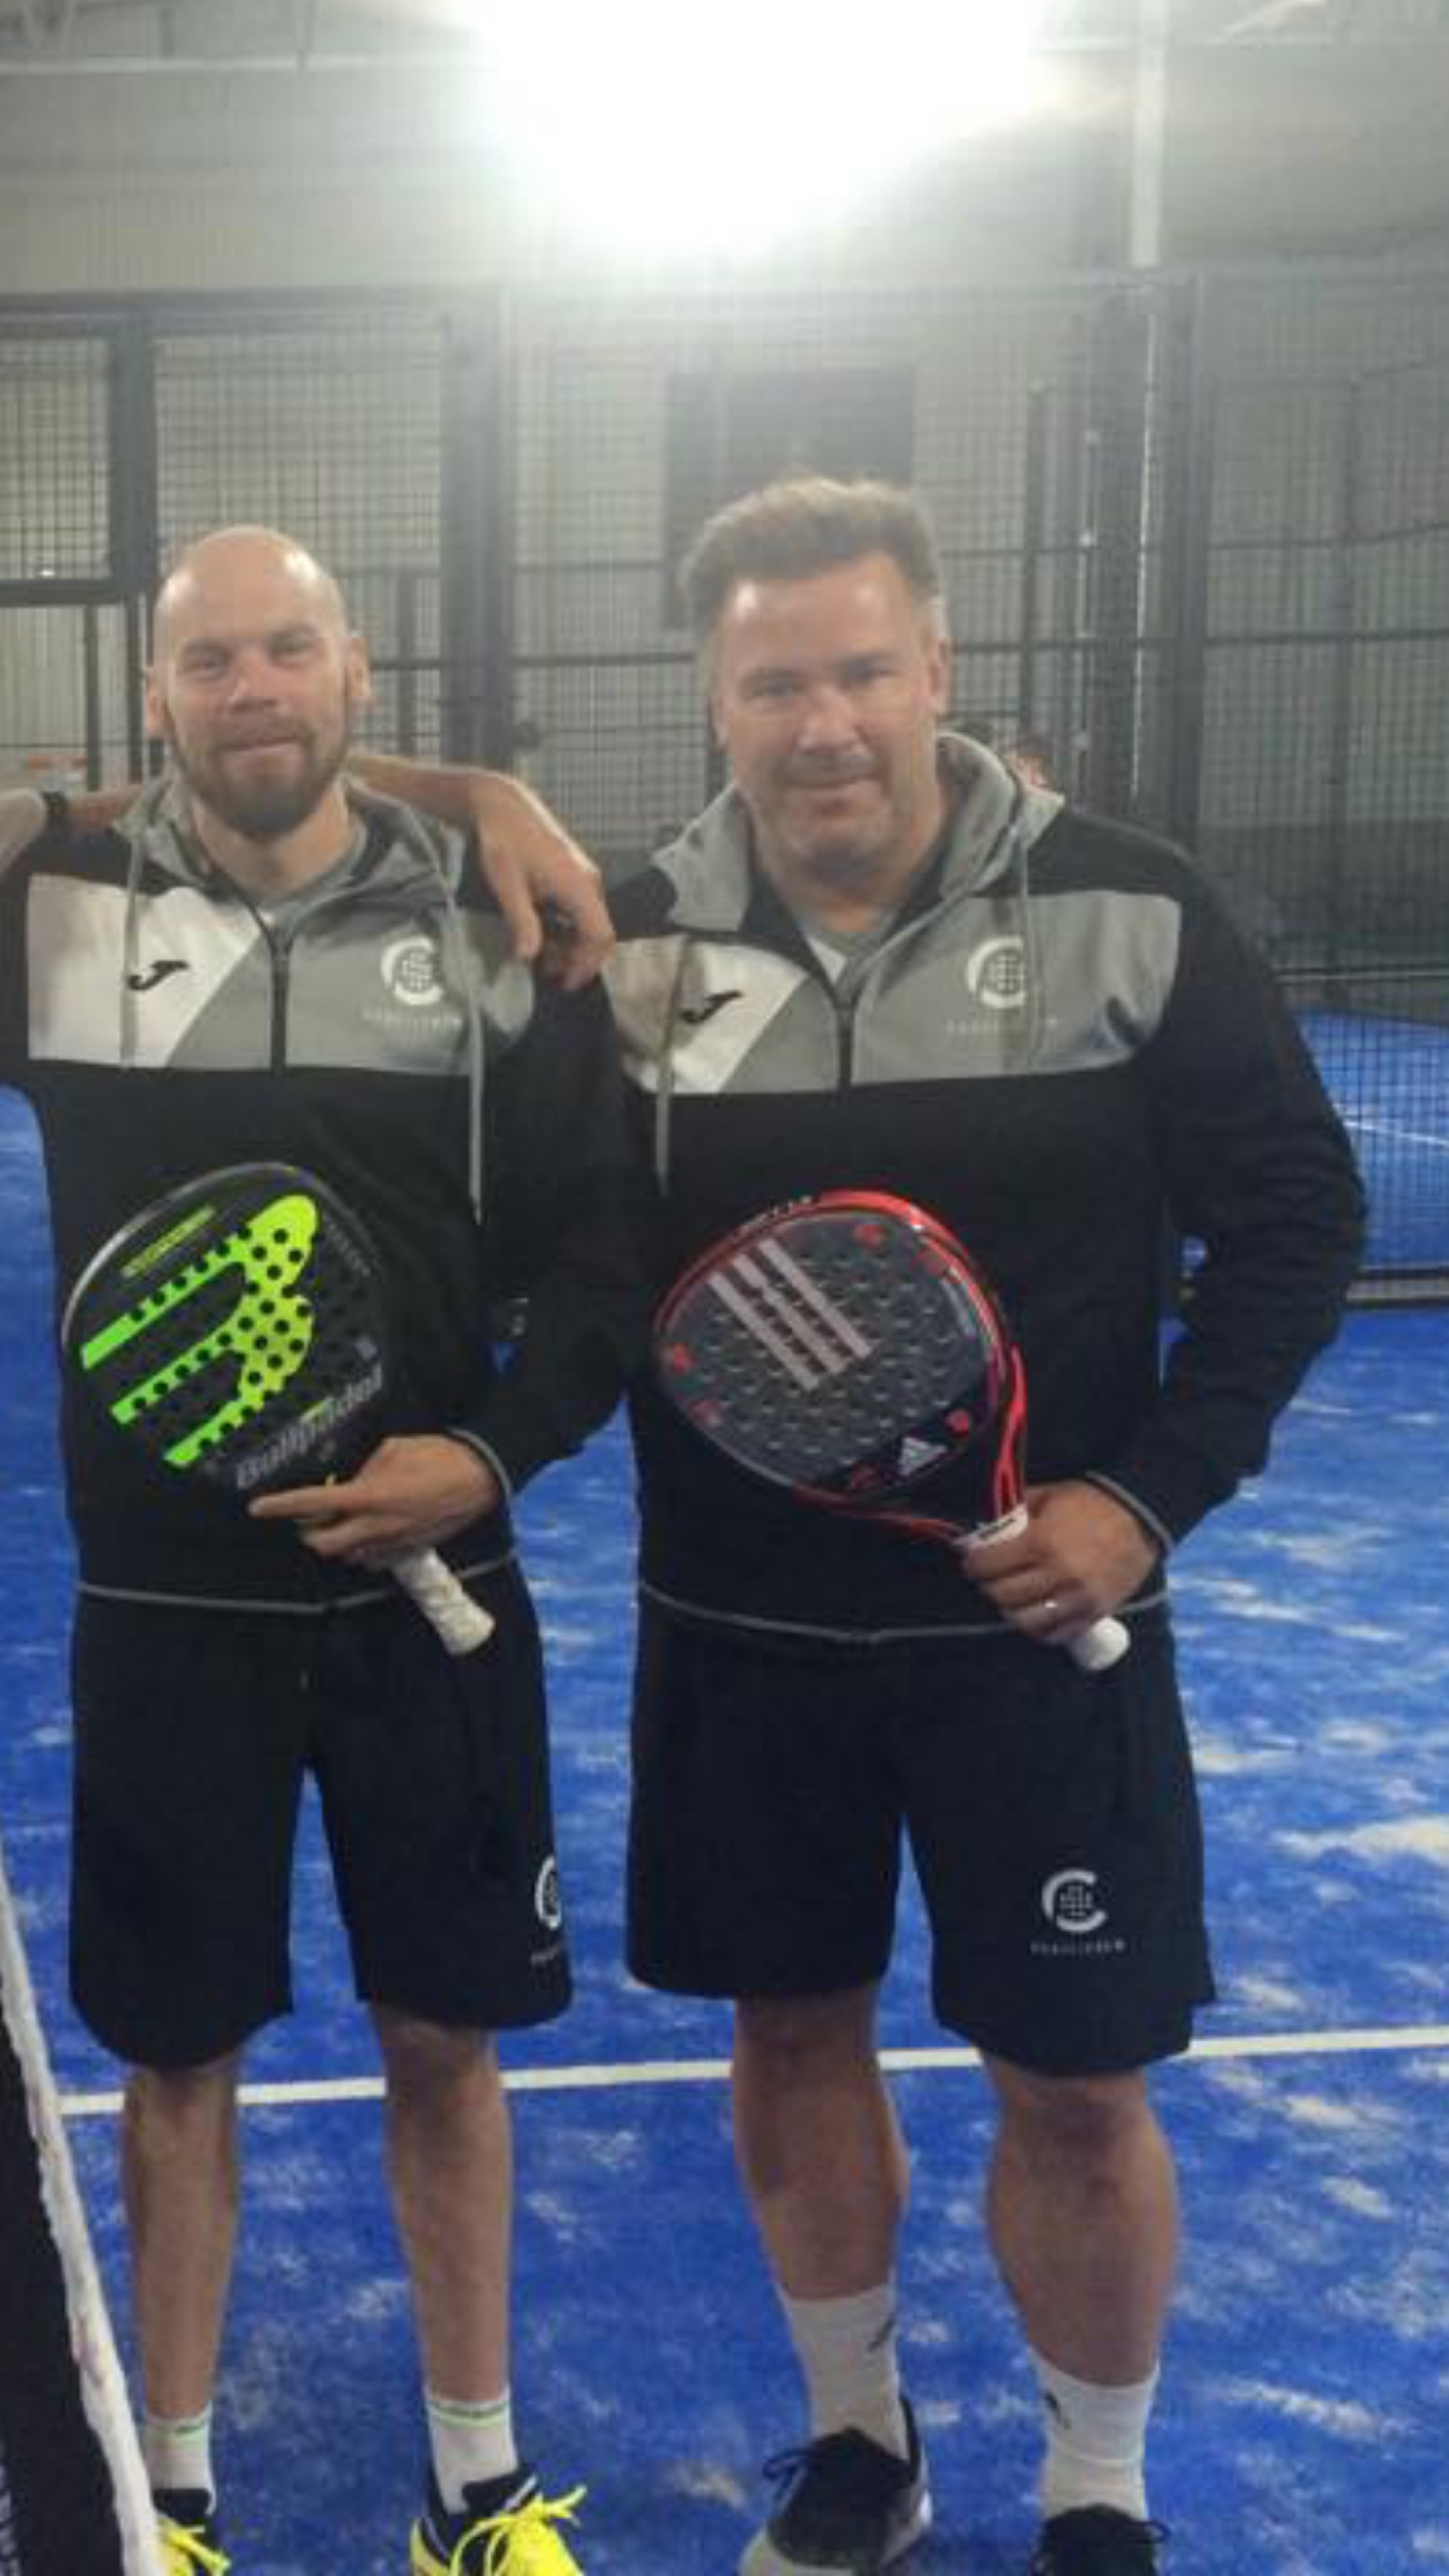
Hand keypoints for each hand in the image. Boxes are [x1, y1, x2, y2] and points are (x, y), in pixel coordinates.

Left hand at [248, 1435, 499, 1568]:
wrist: (480, 1478)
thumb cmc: (437, 1455)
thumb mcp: (394, 1449)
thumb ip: (366, 1468)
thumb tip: (353, 1481)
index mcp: (369, 1495)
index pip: (313, 1504)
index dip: (281, 1506)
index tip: (257, 1508)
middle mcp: (375, 1526)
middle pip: (323, 1544)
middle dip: (309, 1534)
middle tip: (311, 1518)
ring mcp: (392, 1543)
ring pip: (348, 1556)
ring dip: (338, 1542)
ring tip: (344, 1521)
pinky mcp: (408, 1551)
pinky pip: (374, 1559)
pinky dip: (364, 1549)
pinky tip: (372, 1530)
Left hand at [470, 774, 611, 989]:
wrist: (502, 805)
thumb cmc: (504, 838)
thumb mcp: (507, 884)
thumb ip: (522, 922)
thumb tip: (527, 958)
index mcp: (579, 885)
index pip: (600, 936)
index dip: (586, 965)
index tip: (565, 982)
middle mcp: (589, 882)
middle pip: (598, 933)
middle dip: (577, 959)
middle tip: (549, 975)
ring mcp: (583, 877)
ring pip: (589, 923)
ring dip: (570, 945)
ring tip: (541, 958)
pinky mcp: (573, 875)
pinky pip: (580, 910)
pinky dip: (566, 929)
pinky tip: (542, 933)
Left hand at [960, 1480, 1158, 1646]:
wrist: (1140, 1515)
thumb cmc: (1090, 1502)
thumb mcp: (1048, 1496)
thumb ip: (1016, 1512)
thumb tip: (985, 1525)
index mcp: (1042, 1542)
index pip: (989, 1565)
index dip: (974, 1564)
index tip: (973, 1561)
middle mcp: (1058, 1574)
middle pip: (1003, 1595)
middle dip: (989, 1586)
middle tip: (990, 1578)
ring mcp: (1078, 1598)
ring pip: (1026, 1621)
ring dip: (1011, 1610)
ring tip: (1010, 1598)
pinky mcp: (1094, 1613)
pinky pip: (1056, 1634)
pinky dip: (1039, 1628)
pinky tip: (1033, 1614)